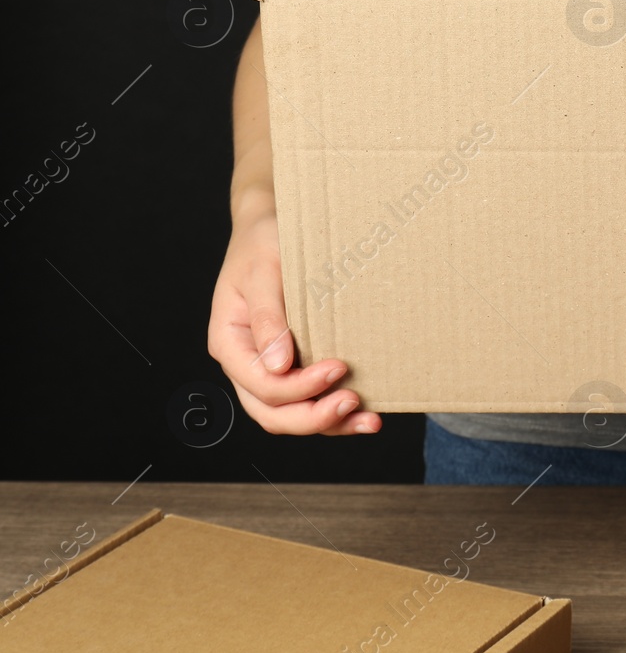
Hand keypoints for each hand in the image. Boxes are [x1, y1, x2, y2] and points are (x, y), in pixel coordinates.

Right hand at [207, 208, 380, 435]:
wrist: (272, 228)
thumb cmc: (266, 243)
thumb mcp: (264, 271)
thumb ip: (268, 317)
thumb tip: (277, 366)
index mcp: (229, 341)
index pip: (260, 384)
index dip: (299, 387)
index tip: (339, 367)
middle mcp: (245, 363)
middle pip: (271, 412)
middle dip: (314, 416)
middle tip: (354, 402)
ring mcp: (267, 369)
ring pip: (289, 416)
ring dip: (328, 424)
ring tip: (369, 421)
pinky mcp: (291, 367)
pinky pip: (306, 402)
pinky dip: (333, 413)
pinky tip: (364, 413)